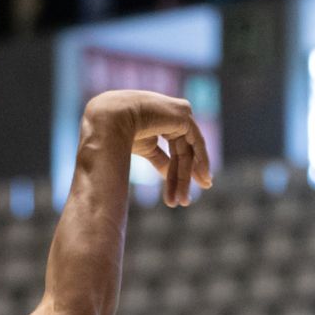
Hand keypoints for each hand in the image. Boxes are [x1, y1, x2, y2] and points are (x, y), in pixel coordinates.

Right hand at [81, 90, 212, 208]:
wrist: (112, 117)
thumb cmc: (116, 132)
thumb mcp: (144, 149)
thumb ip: (160, 160)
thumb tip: (169, 175)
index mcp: (155, 122)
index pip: (171, 151)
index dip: (174, 173)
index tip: (176, 195)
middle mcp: (168, 116)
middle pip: (180, 153)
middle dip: (182, 179)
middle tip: (184, 202)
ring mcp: (177, 113)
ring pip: (187, 150)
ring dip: (186, 177)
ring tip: (184, 200)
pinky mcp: (183, 114)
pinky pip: (196, 141)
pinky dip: (202, 160)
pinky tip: (202, 178)